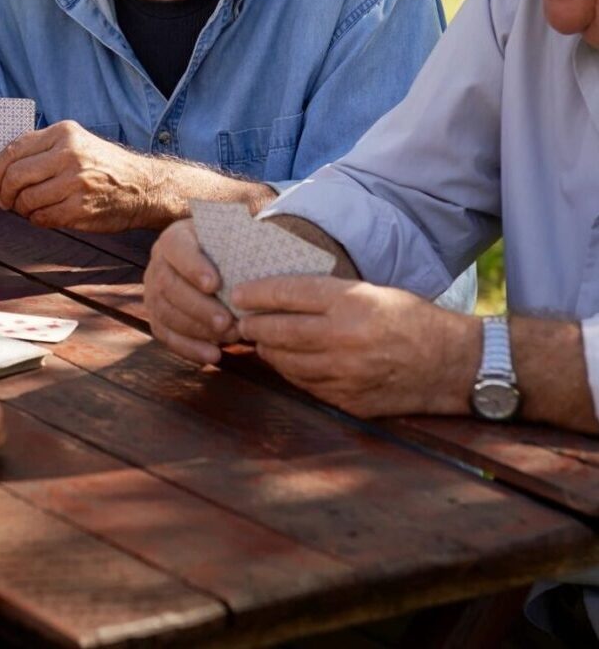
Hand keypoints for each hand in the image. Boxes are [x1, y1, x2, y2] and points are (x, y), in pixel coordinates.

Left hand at [0, 120, 154, 231]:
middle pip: (15, 176)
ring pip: (26, 200)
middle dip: (4, 192)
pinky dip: (37, 219)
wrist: (143, 187)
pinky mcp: (80, 208)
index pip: (14, 150)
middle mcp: (69, 154)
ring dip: (21, 209)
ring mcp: (76, 183)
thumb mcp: (76, 143)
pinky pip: (42, 218)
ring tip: (29, 208)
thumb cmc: (102, 165)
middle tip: (5, 200)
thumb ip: (41, 150)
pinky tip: (45, 214)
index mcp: (64, 133)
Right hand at [144, 218, 239, 363]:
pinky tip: (212, 355)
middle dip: (198, 307)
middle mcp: (158, 263)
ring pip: (166, 313)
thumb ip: (240, 244)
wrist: (216, 265)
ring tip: (229, 337)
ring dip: (197, 329)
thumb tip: (262, 251)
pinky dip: (188, 348)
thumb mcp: (232, 239)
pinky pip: (165, 335)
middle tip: (227, 322)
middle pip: (169, 286)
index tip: (215, 284)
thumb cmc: (229, 251)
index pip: (177, 248)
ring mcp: (153, 292)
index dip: (192, 267)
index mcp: (175, 238)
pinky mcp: (156, 316)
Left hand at [232, 277, 479, 417]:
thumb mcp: (371, 292)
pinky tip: (285, 361)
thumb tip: (278, 293)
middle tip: (240, 319)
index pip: (289, 293)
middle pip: (279, 330)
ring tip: (258, 339)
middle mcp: (345, 339)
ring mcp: (345, 374)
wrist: (453, 365)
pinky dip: (290, 371)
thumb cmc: (410, 319)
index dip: (258, 293)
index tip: (239, 293)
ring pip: (286, 362)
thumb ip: (326, 295)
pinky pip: (304, 385)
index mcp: (352, 303)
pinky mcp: (348, 401)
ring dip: (267, 350)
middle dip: (253, 324)